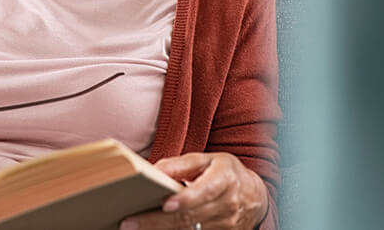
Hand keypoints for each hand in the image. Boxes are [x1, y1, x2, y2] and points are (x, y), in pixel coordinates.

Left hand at [119, 153, 267, 229]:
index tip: (165, 204)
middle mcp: (227, 205)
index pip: (205, 191)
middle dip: (157, 221)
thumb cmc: (224, 173)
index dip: (186, 199)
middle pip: (190, 217)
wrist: (253, 195)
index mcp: (224, 179)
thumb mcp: (206, 160)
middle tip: (129, 222)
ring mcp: (226, 225)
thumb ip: (179, 164)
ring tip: (134, 227)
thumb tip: (152, 170)